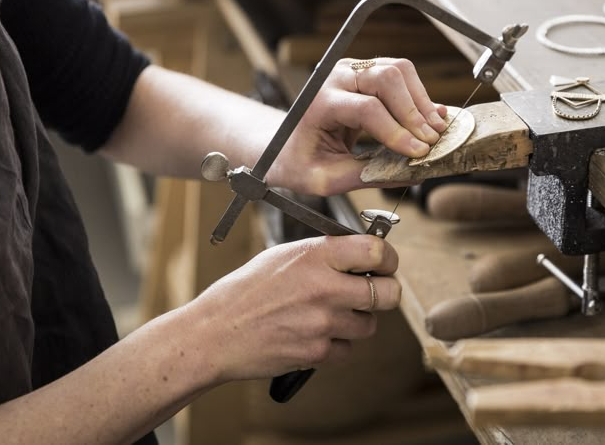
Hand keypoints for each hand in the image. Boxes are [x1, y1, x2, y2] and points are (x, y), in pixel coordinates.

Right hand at [186, 234, 400, 382]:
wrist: (216, 332)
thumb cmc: (246, 290)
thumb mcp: (283, 255)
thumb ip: (324, 253)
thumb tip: (361, 255)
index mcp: (316, 255)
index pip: (377, 252)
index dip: (389, 259)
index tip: (385, 264)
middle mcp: (324, 288)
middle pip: (389, 293)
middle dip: (385, 292)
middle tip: (372, 291)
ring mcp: (322, 323)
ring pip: (370, 324)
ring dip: (358, 320)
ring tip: (332, 314)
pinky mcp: (316, 352)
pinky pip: (348, 349)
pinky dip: (338, 344)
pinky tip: (316, 334)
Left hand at [270, 58, 446, 194]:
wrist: (283, 143)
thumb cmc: (297, 162)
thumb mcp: (324, 179)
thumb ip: (365, 178)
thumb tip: (410, 176)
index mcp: (319, 103)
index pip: (366, 109)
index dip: (396, 131)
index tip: (418, 152)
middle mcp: (335, 78)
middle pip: (385, 78)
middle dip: (413, 111)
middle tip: (430, 141)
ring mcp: (350, 70)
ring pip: (397, 70)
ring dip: (421, 100)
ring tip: (435, 130)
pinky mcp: (365, 72)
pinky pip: (400, 73)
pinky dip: (418, 94)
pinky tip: (430, 117)